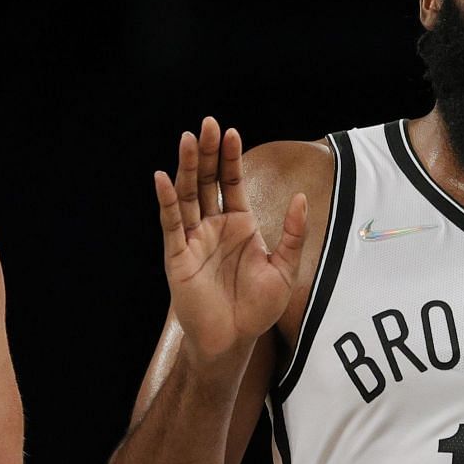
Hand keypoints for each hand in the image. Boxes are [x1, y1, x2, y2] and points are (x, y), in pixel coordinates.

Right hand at [154, 116, 307, 363]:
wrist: (234, 340)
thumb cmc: (257, 308)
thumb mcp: (284, 268)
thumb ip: (292, 233)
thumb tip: (300, 197)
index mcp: (238, 225)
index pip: (231, 182)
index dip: (230, 158)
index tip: (230, 132)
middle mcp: (213, 226)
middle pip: (206, 181)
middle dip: (206, 153)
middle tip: (207, 124)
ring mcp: (194, 239)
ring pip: (188, 195)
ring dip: (186, 167)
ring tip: (187, 139)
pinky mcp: (178, 256)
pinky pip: (172, 224)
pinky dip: (167, 201)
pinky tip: (163, 177)